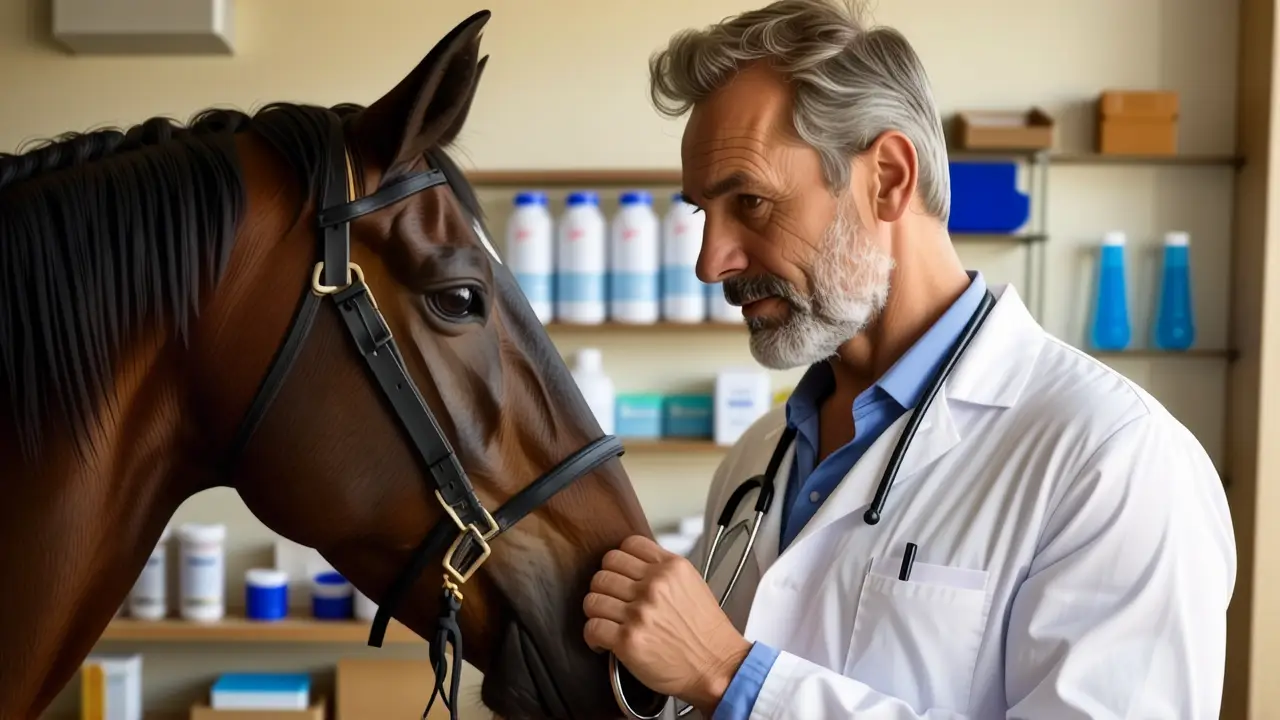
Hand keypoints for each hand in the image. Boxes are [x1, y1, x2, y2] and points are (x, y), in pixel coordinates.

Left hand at [583, 535, 751, 713]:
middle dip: (604, 586)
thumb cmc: (707, 633)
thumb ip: (664, 571)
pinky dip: (592, 636)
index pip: (628, 545)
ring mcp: (640, 613)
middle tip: (611, 600)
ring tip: (606, 621)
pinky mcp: (628, 640)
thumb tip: (635, 567)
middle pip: (605, 569)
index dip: (620, 561)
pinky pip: (592, 627)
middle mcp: (654, 586)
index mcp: (671, 568)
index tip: (620, 574)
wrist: (717, 667)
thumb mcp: (693, 584)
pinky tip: (603, 641)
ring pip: (593, 597)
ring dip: (596, 610)